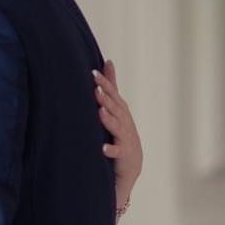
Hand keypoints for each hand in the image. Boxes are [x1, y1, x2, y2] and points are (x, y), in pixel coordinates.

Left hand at [93, 59, 141, 215]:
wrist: (131, 163)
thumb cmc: (121, 131)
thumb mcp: (117, 106)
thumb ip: (111, 86)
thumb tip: (108, 61)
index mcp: (120, 110)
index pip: (112, 94)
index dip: (104, 84)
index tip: (92, 73)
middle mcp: (124, 121)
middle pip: (115, 108)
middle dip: (106, 98)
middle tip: (95, 88)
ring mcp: (125, 137)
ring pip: (117, 127)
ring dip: (109, 119)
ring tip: (100, 112)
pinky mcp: (124, 155)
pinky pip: (117, 152)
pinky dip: (110, 150)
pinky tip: (102, 149)